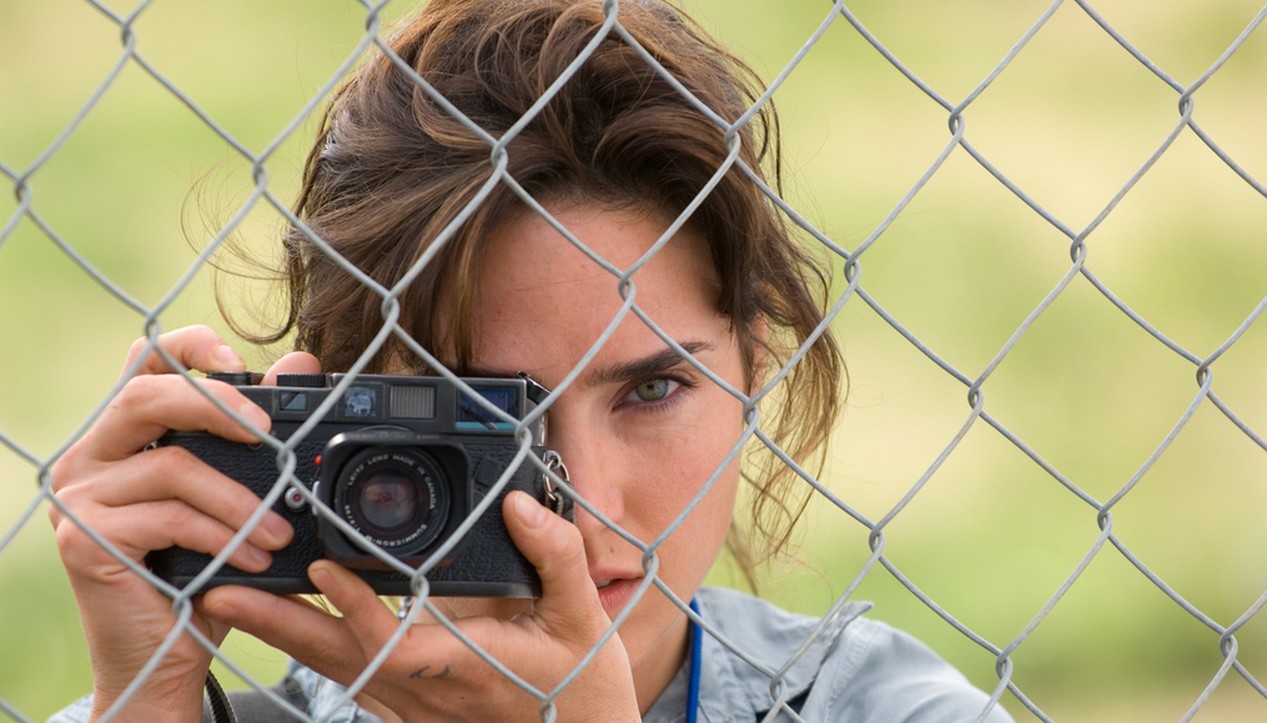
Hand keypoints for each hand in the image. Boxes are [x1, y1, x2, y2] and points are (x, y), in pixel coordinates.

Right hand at [48, 325, 315, 720]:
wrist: (167, 655)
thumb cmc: (202, 571)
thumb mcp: (236, 495)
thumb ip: (258, 433)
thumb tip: (300, 363)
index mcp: (125, 436)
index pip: (142, 362)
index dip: (186, 346)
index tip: (234, 356)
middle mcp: (91, 456)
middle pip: (147, 394)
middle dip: (218, 405)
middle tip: (269, 434)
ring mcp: (81, 496)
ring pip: (173, 465)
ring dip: (241, 501)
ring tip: (279, 534)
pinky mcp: (85, 539)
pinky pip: (168, 517)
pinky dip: (222, 538)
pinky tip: (251, 561)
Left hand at [200, 490, 641, 721]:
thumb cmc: (581, 691)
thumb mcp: (582, 620)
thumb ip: (555, 557)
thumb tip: (519, 505)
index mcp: (466, 667)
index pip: (395, 643)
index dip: (355, 609)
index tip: (324, 569)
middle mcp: (425, 692)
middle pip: (336, 658)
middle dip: (275, 623)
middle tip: (219, 591)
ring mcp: (410, 705)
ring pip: (331, 669)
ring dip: (278, 633)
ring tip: (225, 598)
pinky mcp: (406, 708)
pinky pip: (345, 676)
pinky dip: (305, 647)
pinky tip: (279, 621)